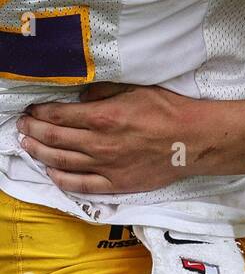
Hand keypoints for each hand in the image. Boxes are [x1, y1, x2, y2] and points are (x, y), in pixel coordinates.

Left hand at [17, 84, 207, 195]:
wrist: (194, 139)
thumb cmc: (169, 110)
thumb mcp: (137, 89)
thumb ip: (104, 91)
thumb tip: (80, 98)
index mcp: (103, 117)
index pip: (59, 115)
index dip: (40, 112)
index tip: (30, 110)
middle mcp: (99, 143)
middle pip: (54, 138)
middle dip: (32, 130)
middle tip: (21, 126)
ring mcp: (106, 166)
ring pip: (61, 161)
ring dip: (39, 152)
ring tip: (27, 146)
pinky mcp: (116, 184)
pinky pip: (80, 184)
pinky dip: (61, 179)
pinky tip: (51, 172)